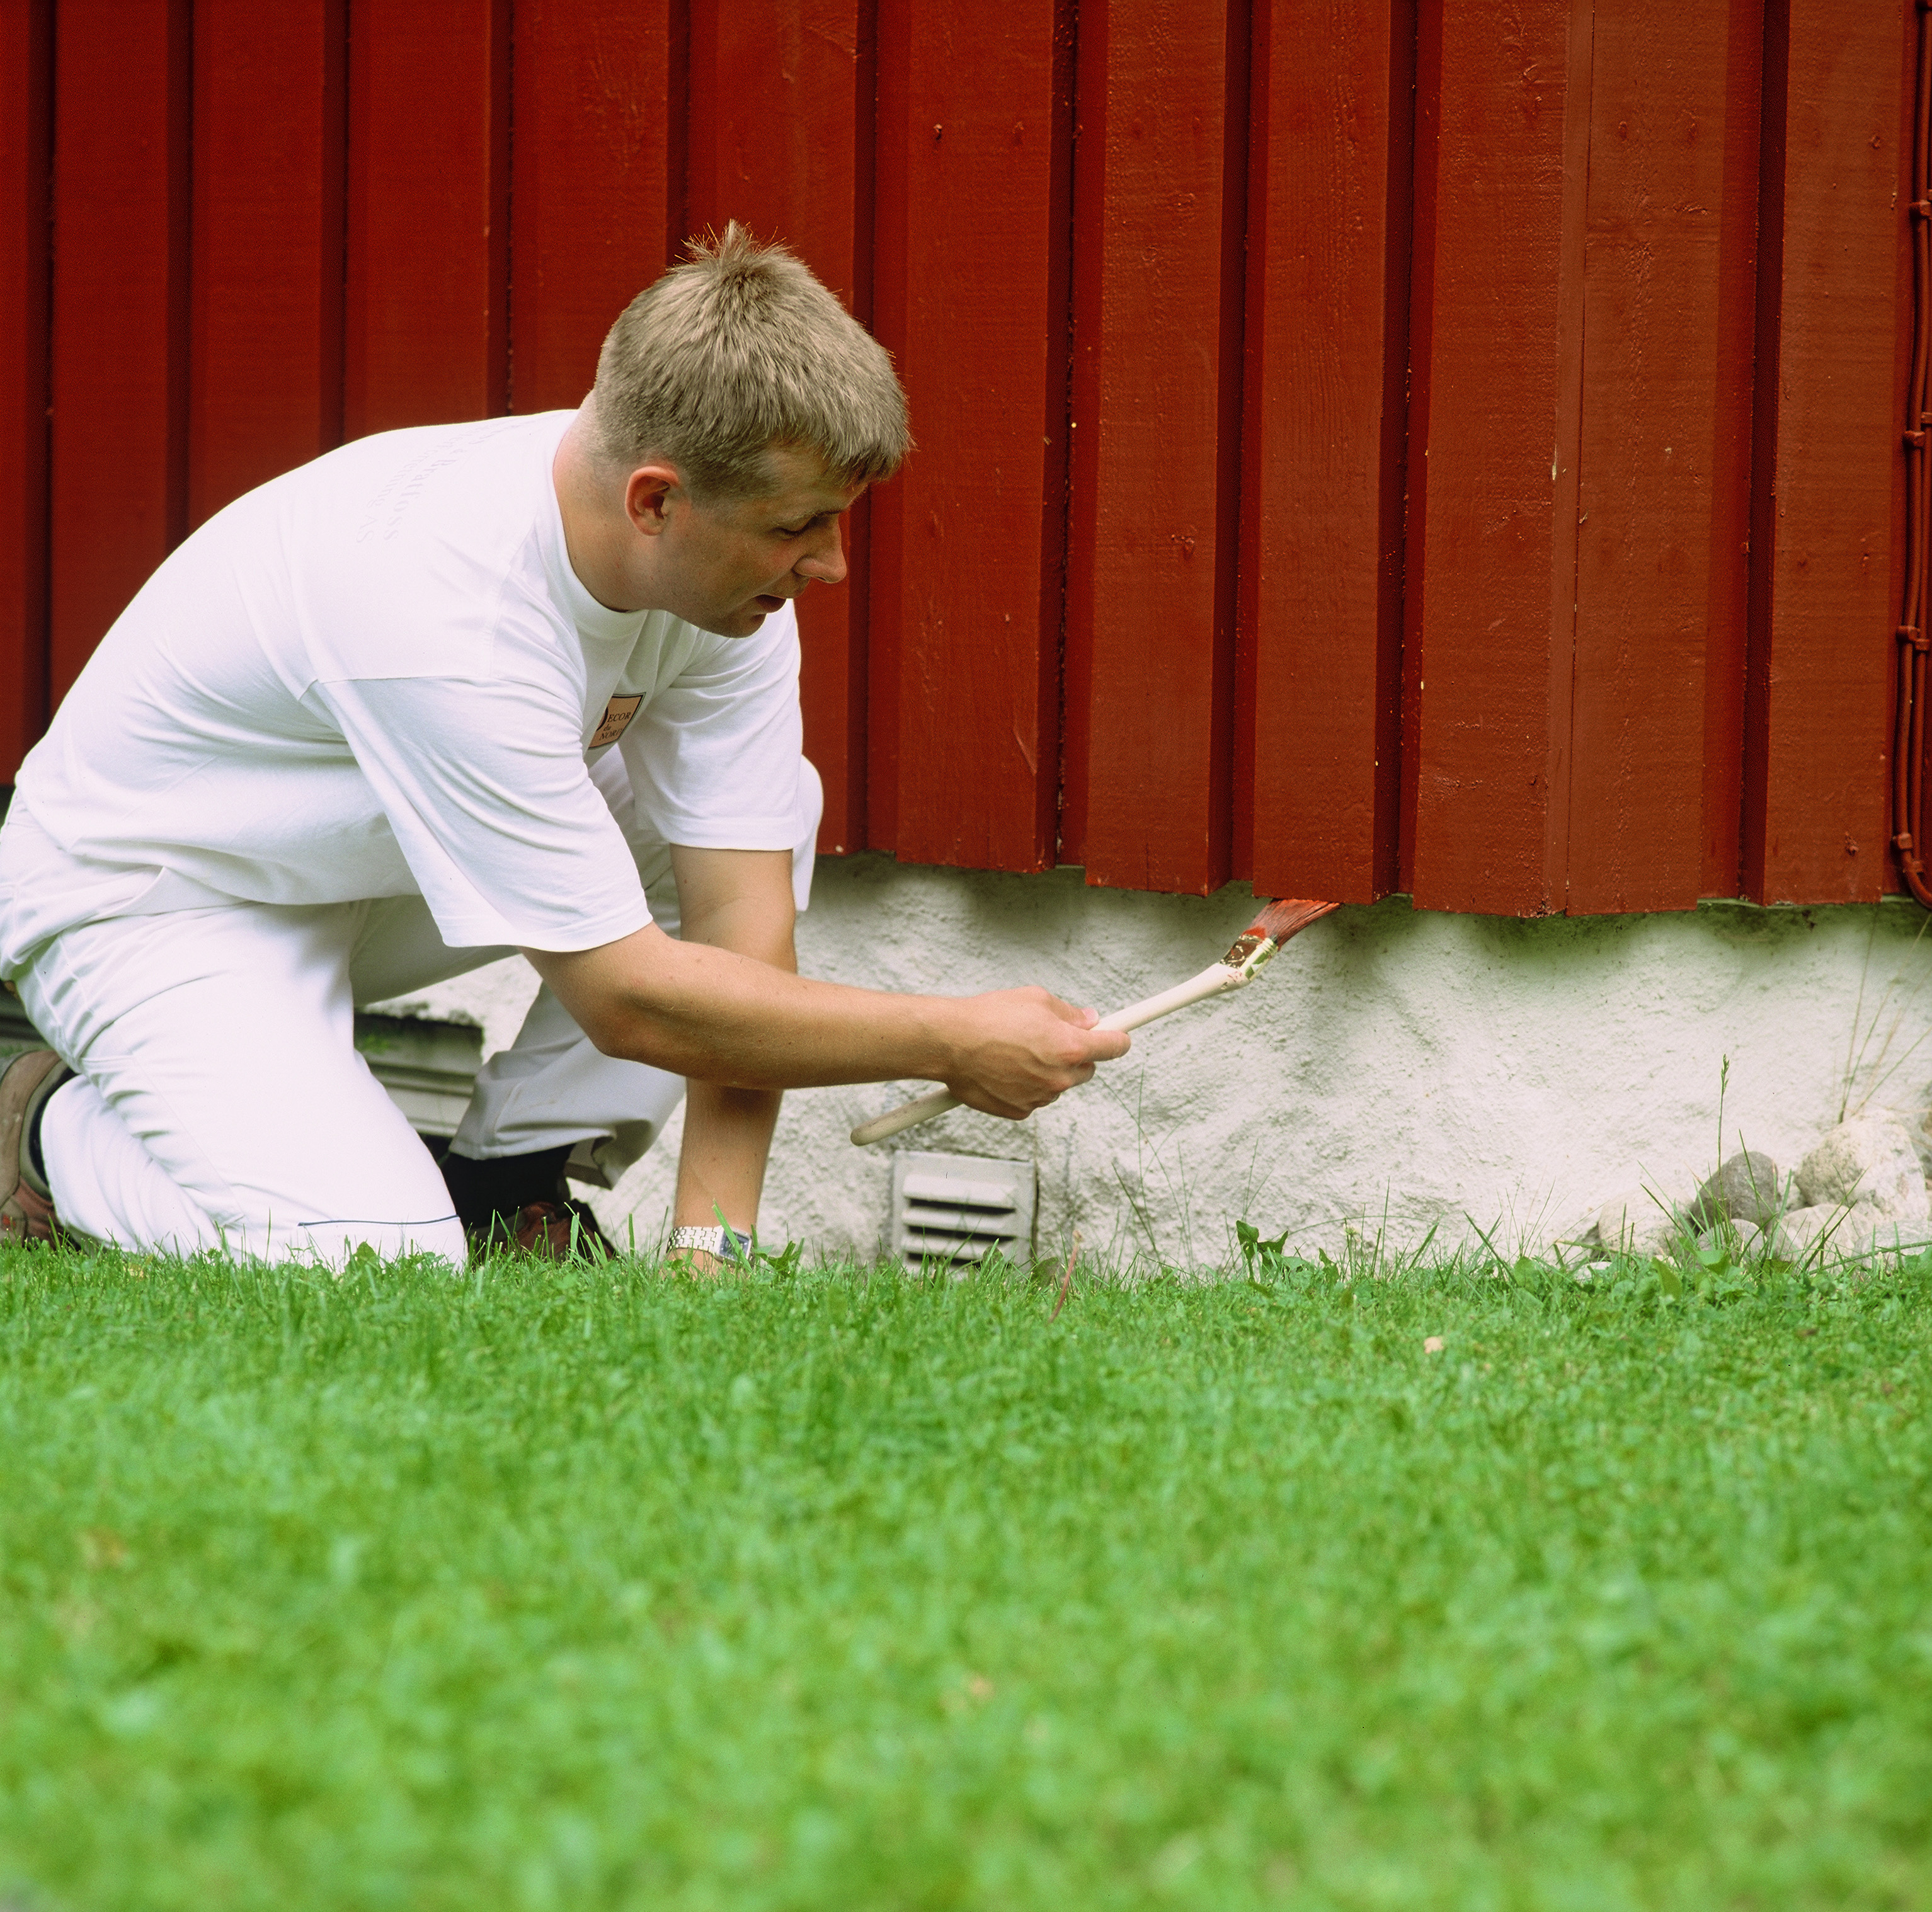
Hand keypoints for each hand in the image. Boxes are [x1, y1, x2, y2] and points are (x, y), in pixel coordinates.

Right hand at [940, 987, 1130, 1119]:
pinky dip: (1025, 1086)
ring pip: (1058, 1084)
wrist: (949, 1043)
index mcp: (1070, 1046)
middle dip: (1075, 1055)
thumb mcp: (1035, 998)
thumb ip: (1069, 1013)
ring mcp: (1040, 1097)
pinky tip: (1004, 1069)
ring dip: (1048, 1071)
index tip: (1119, 1037)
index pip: (1114, 1047)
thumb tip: (1089, 1020)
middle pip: (1087, 1069)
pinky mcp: (1020, 1111)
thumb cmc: (988, 1017)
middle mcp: (1060, 1077)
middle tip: (1048, 1039)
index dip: (1118, 1039)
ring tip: (1016, 1052)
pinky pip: (1034, 1097)